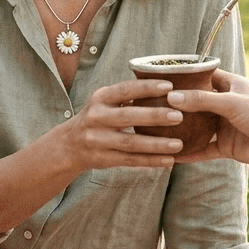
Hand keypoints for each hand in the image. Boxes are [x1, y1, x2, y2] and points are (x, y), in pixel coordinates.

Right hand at [64, 79, 184, 170]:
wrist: (69, 145)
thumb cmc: (97, 118)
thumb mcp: (104, 102)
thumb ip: (127, 96)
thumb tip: (166, 89)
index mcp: (100, 98)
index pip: (125, 90)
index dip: (146, 88)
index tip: (169, 87)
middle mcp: (96, 117)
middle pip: (128, 117)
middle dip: (154, 116)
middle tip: (179, 116)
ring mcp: (98, 140)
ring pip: (131, 143)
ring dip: (156, 144)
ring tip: (178, 143)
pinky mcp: (103, 159)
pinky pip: (130, 161)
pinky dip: (151, 161)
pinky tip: (169, 160)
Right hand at [166, 70, 248, 171]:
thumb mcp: (230, 103)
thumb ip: (201, 100)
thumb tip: (171, 98)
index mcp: (230, 86)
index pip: (204, 75)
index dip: (186, 74)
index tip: (163, 75)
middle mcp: (226, 104)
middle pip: (197, 101)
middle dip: (178, 103)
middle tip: (153, 102)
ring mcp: (225, 126)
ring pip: (198, 126)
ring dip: (181, 128)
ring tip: (157, 127)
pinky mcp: (226, 146)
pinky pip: (203, 149)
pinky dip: (190, 153)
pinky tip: (172, 156)